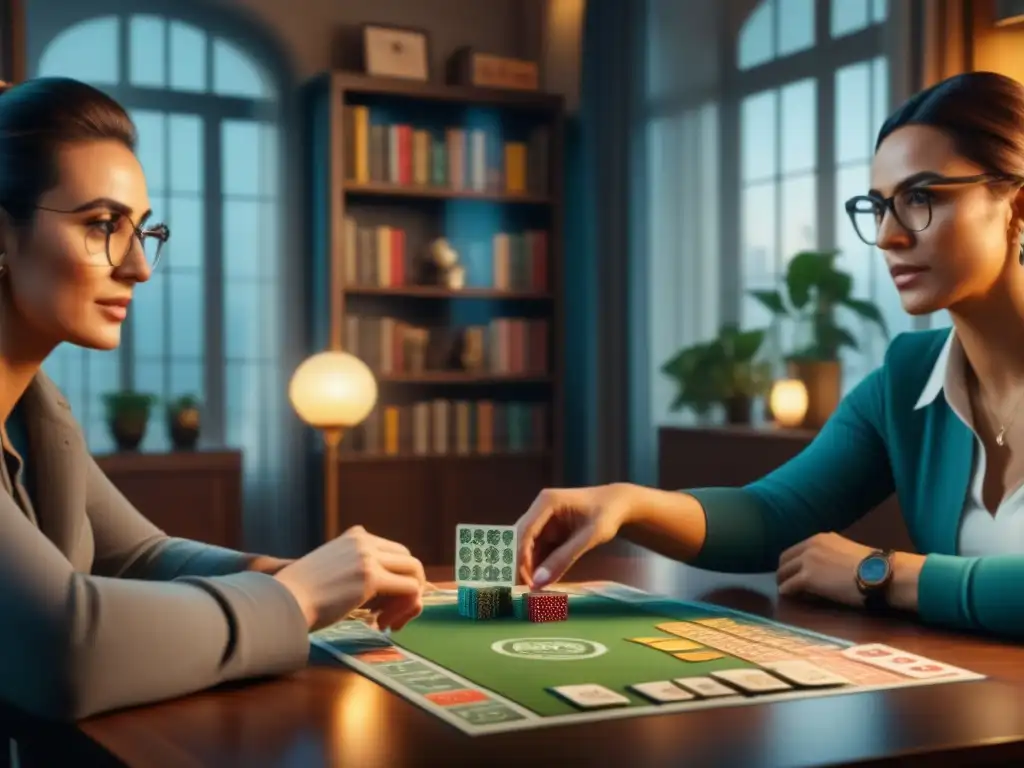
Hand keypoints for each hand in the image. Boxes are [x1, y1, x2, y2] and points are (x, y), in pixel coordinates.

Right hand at [274, 526, 425, 631]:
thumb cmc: (303, 595)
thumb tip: (392, 592)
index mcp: (357, 536)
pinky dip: (404, 610)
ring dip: (407, 602)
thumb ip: (361, 570)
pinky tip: (381, 624)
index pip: (396, 554)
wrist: (283, 601)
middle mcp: (365, 540)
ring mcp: (368, 556)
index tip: (382, 605)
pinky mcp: (370, 577)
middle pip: (410, 562)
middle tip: (388, 617)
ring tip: (385, 623)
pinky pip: (409, 590)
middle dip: (408, 591)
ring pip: (415, 574)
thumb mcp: (335, 569)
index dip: (397, 580)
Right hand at [516, 483, 634, 588]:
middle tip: (523, 590)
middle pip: (521, 539)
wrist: (619, 505)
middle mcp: (539, 509)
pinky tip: (539, 582)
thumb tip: (538, 582)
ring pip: (527, 547)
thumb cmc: (607, 515)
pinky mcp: (548, 531)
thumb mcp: (589, 537)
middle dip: (520, 564)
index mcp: (546, 502)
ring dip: (528, 568)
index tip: (525, 580)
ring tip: (530, 590)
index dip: (520, 556)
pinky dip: (538, 566)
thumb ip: (564, 558)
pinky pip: (538, 551)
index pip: (525, 531)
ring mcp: (543, 520)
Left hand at [776, 532, 872, 606]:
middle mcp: (811, 546)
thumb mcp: (845, 551)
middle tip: (785, 582)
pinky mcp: (808, 578)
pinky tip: (790, 596)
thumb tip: (825, 566)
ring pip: (784, 573)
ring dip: (784, 582)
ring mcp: (808, 561)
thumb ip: (831, 554)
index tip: (792, 571)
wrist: (880, 574)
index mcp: (820, 538)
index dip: (792, 562)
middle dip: (784, 572)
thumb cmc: (871, 567)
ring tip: (787, 591)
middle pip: (785, 559)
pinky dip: (787, 592)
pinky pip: (789, 586)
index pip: (795, 550)